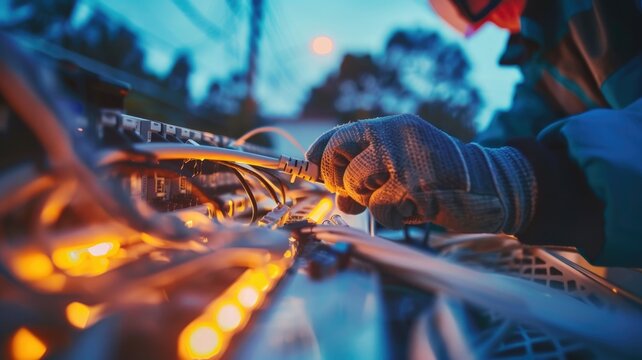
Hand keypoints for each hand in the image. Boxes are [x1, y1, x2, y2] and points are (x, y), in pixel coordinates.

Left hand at [306, 114, 536, 231]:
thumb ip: (371, 172)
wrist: (491, 183)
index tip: (310, 165)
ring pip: (356, 186)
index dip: (319, 152)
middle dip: (340, 180)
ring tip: (396, 201)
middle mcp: (395, 136)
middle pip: (338, 156)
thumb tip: (337, 195)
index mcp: (391, 126)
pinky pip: (380, 210)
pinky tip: (413, 210)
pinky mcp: (415, 188)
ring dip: (370, 203)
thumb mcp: (405, 162)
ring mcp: (405, 161)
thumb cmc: (441, 176)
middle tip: (355, 192)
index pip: (340, 133)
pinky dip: (391, 217)